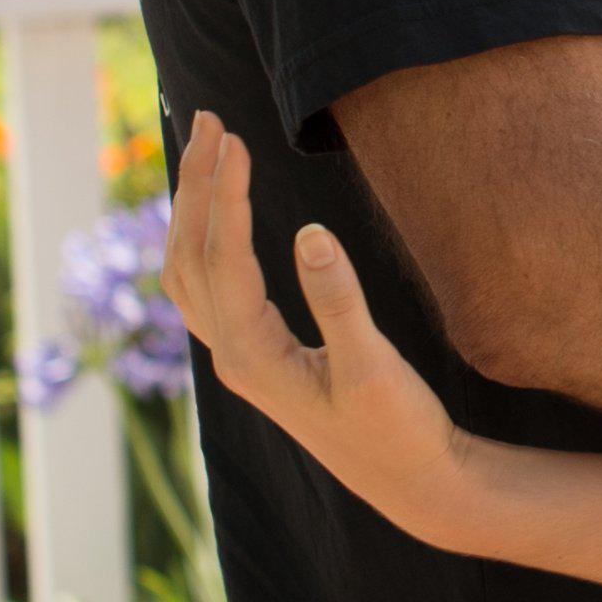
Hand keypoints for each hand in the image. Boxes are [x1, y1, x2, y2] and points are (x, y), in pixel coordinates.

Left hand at [162, 112, 476, 547]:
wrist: (412, 482)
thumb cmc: (398, 428)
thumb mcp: (375, 366)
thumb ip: (340, 301)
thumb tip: (310, 231)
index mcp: (254, 358)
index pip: (223, 260)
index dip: (227, 196)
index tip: (237, 138)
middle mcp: (233, 357)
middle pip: (190, 257)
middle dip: (197, 185)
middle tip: (211, 119)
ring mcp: (241, 357)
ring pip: (190, 271)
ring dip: (194, 208)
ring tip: (209, 149)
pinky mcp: (258, 355)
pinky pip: (208, 285)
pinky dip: (204, 237)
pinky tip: (220, 211)